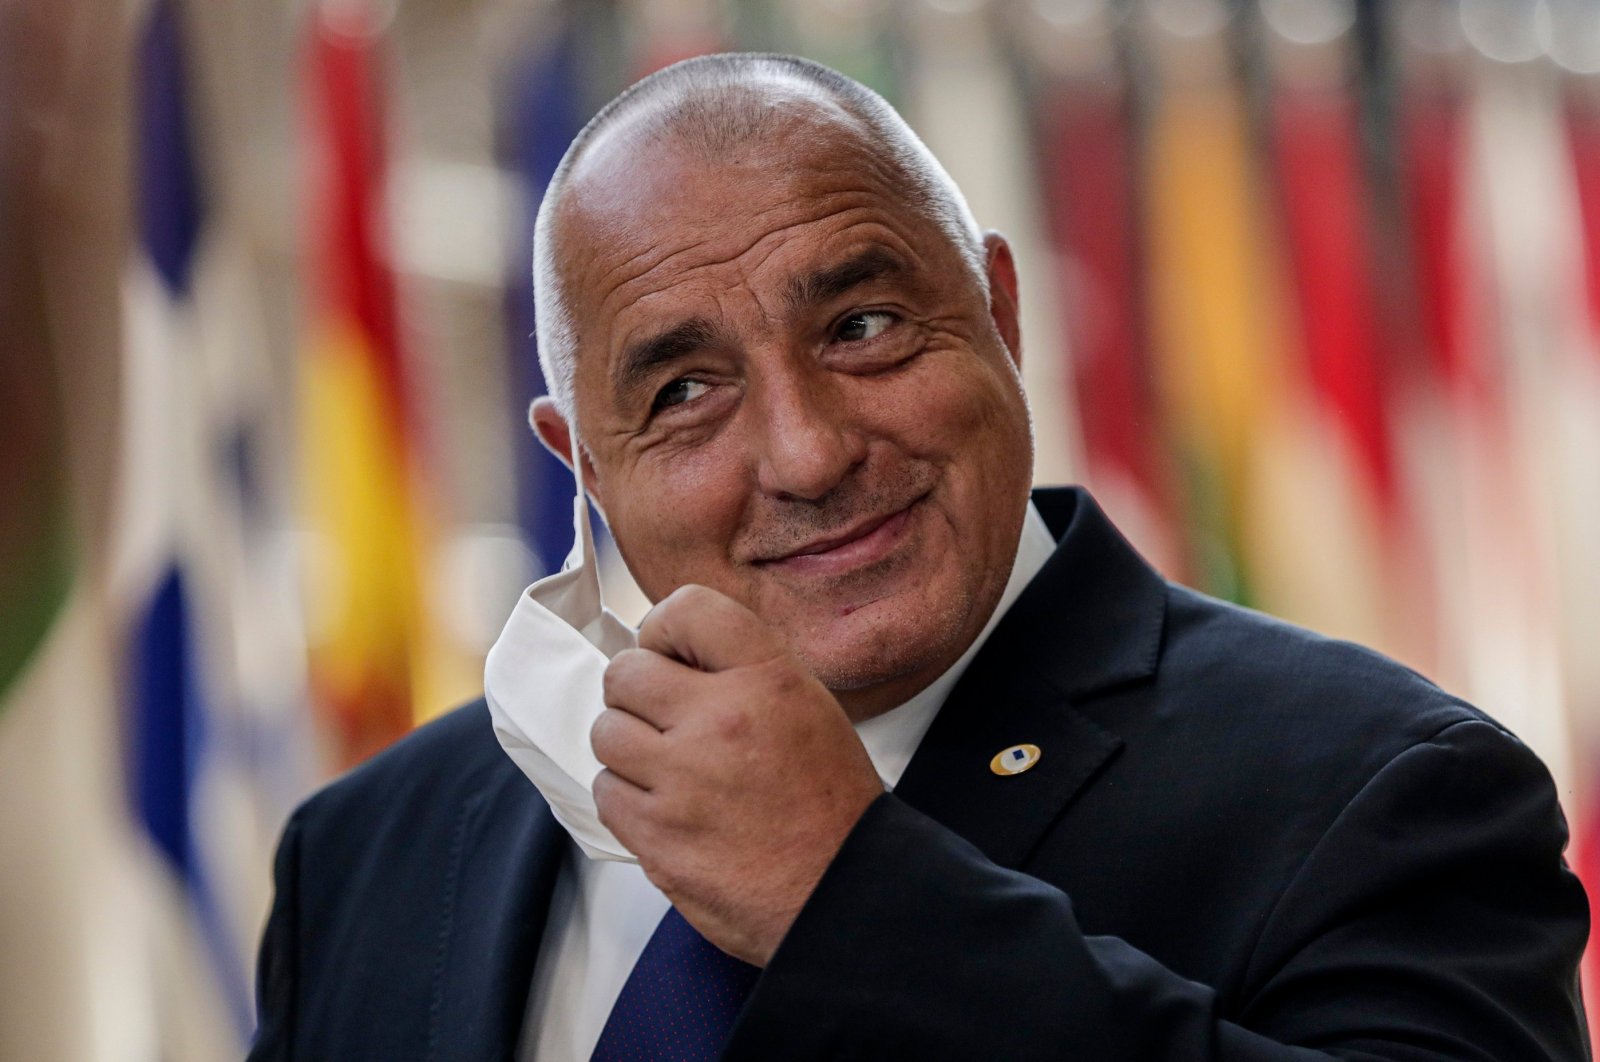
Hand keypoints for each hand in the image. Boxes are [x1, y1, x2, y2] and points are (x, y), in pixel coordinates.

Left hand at [593, 584, 885, 965]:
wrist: (843, 892)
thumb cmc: (830, 804)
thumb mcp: (808, 705)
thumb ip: (741, 669)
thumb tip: (671, 654)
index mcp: (767, 678)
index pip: (684, 608)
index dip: (664, 629)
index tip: (669, 655)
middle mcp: (720, 719)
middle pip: (625, 672)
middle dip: (639, 692)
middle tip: (666, 718)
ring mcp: (682, 779)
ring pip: (606, 732)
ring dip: (629, 746)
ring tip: (669, 767)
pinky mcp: (656, 835)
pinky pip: (606, 792)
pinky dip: (627, 797)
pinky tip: (665, 807)